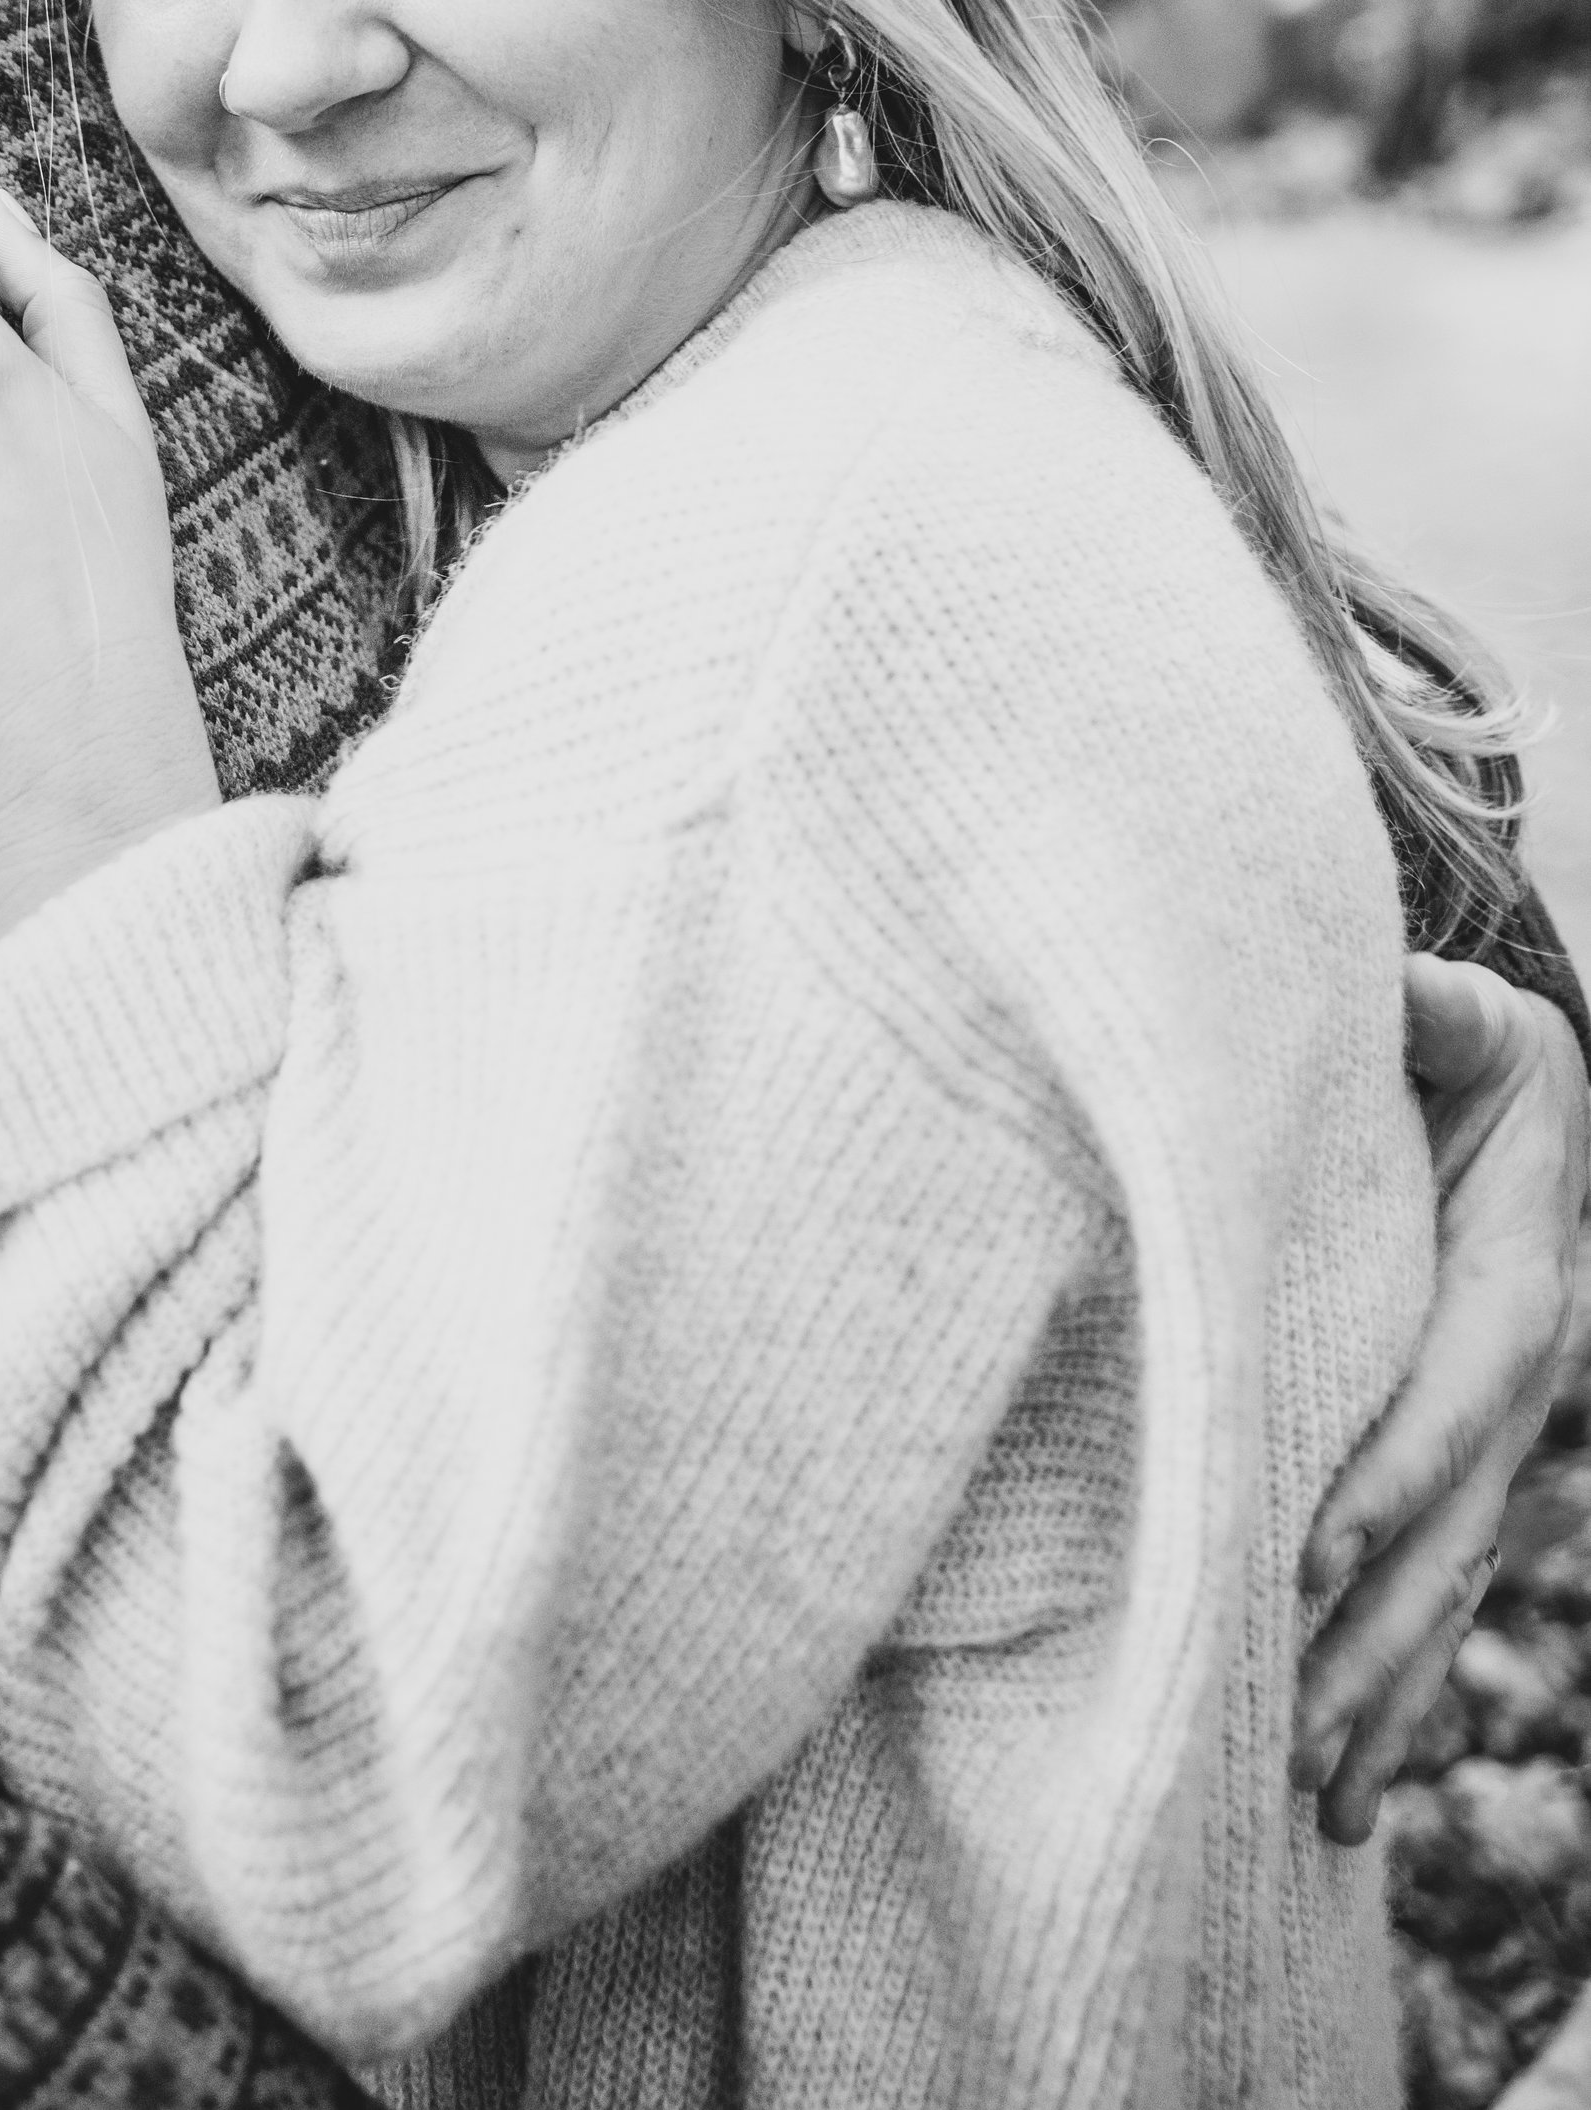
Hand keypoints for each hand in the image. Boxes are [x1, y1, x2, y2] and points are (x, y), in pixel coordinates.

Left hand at [1292, 953, 1588, 1841]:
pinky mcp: (1456, 1470)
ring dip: (1385, 1696)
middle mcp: (1515, 1379)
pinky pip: (1432, 1595)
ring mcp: (1494, 1441)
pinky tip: (1338, 1789)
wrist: (1507, 1087)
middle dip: (1377, 1634)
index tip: (1309, 1550)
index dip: (1396, 1469)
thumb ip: (1445, 1016)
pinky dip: (1392, 1690)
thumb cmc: (1461, 1044)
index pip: (1463, 1385)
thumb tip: (1421, 997)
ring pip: (1448, 1590)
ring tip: (1320, 1808)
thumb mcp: (1469, 1020)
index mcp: (1518, 1274)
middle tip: (1287, 1726)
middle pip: (1455, 1528)